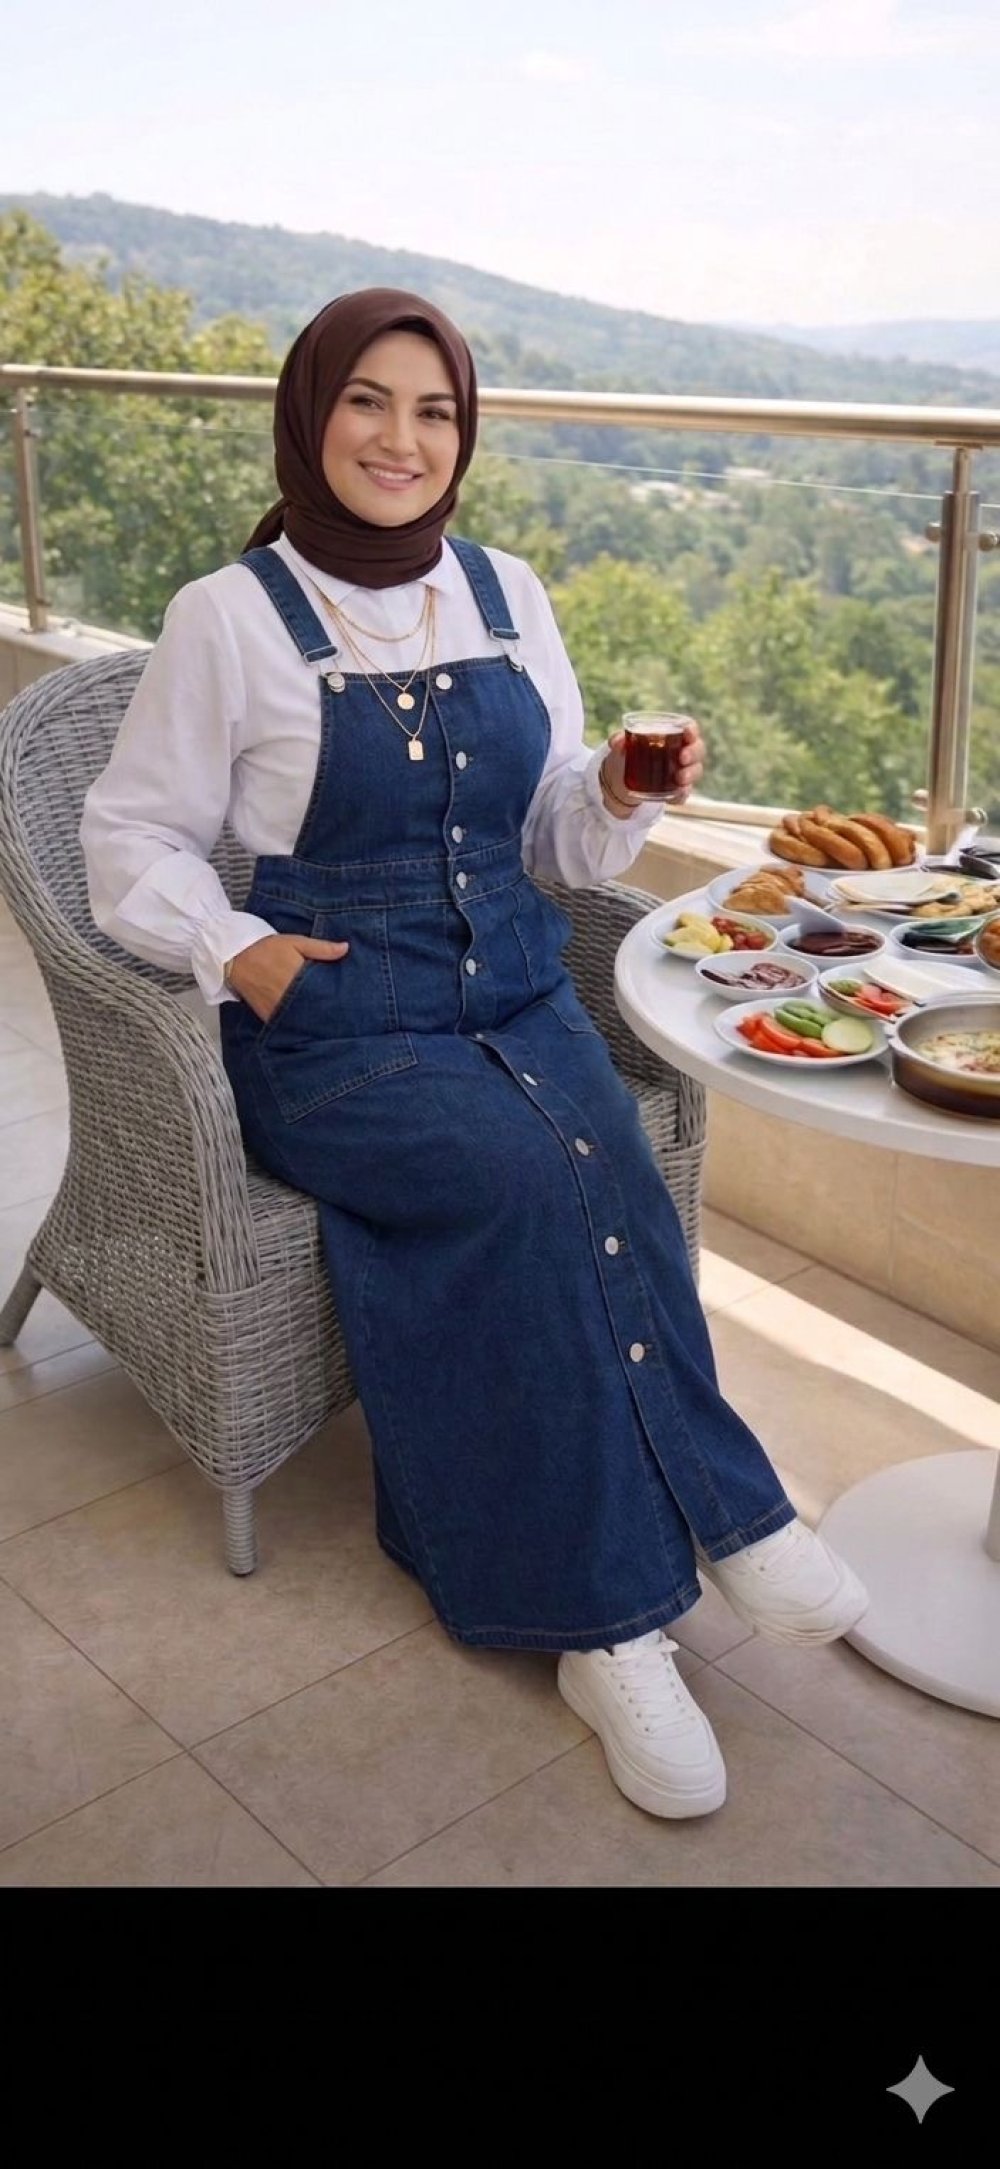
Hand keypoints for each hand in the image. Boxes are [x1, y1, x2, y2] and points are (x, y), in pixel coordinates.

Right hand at [225, 933, 348, 1021]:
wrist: (235, 958)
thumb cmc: (266, 948)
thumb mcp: (296, 942)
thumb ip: (322, 948)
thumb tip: (346, 948)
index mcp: (298, 977)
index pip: (325, 992)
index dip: (337, 996)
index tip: (347, 998)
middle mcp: (288, 997)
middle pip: (315, 1009)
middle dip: (327, 1010)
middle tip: (341, 1012)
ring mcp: (277, 1009)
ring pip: (302, 1019)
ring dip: (313, 1018)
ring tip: (326, 1018)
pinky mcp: (268, 1016)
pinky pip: (286, 1024)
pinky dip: (296, 1023)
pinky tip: (306, 1021)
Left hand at [600, 719, 705, 817]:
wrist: (620, 780)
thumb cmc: (627, 754)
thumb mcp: (620, 746)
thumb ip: (618, 741)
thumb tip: (617, 742)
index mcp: (673, 736)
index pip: (689, 728)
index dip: (692, 730)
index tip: (688, 733)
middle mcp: (682, 753)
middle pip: (698, 750)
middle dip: (693, 754)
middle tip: (682, 758)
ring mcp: (682, 772)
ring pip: (695, 772)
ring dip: (690, 775)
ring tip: (679, 778)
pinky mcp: (677, 790)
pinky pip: (684, 794)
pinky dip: (680, 795)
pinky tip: (672, 797)